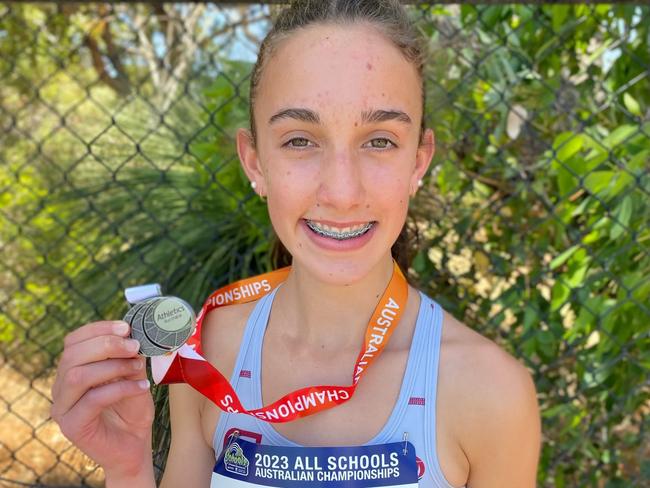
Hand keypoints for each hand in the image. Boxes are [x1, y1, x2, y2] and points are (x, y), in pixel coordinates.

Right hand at [51, 320, 154, 480]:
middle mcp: (61, 387)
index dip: (99, 329)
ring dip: (113, 366)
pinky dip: (120, 388)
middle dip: (107, 345)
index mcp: (71, 369)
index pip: (73, 340)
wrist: (134, 445)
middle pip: (72, 355)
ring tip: (138, 368)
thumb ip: (128, 356)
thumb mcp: (132, 375)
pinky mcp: (72, 426)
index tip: (126, 327)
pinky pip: (92, 399)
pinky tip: (141, 387)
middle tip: (134, 346)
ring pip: (78, 375)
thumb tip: (133, 333)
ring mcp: (62, 407)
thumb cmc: (131, 408)